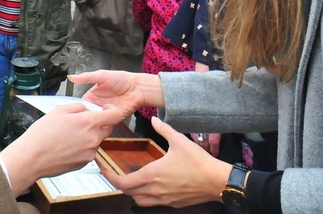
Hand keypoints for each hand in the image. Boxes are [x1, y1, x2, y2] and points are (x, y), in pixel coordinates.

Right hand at [0, 104, 123, 195]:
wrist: (32, 157)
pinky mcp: (84, 163)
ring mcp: (90, 153)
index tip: (106, 109)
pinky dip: (82, 147)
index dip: (112, 110)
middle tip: (82, 122)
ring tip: (68, 135)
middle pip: (107, 128)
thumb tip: (87, 108)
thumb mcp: (59, 110)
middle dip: (99, 123)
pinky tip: (67, 145)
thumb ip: (78, 107)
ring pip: (97, 140)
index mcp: (88, 123)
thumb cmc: (42, 134)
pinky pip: (89, 151)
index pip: (115, 115)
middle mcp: (93, 139)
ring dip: (89, 135)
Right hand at [68, 70, 163, 116]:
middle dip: (84, 117)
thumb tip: (71, 77)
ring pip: (95, 120)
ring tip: (89, 121)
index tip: (72, 112)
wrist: (137, 87)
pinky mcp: (113, 118)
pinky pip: (106, 123)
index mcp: (92, 95)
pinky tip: (101, 121)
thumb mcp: (101, 76)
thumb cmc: (121, 79)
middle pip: (87, 114)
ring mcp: (105, 113)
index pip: (81, 104)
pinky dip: (103, 124)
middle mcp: (98, 105)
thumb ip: (86, 77)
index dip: (77, 109)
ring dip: (93, 121)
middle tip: (80, 119)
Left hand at [103, 117, 230, 207]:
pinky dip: (147, 196)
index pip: (123, 182)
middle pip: (128, 193)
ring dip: (132, 192)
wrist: (217, 181)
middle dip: (119, 184)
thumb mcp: (179, 141)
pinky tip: (151, 186)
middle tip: (115, 174)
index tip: (104, 170)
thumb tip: (155, 119)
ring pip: (140, 201)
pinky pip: (154, 203)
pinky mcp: (174, 203)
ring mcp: (164, 199)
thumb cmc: (199, 162)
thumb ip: (164, 129)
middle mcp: (155, 190)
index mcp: (152, 174)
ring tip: (131, 180)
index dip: (110, 177)